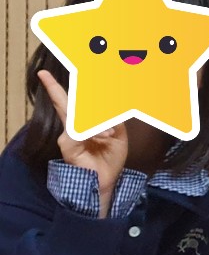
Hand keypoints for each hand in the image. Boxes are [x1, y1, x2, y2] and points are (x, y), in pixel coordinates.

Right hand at [37, 70, 128, 216]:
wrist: (108, 181)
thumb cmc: (111, 158)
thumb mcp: (118, 134)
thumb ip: (112, 118)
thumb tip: (108, 106)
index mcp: (83, 124)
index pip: (71, 103)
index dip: (62, 89)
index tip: (47, 75)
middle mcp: (71, 129)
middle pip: (63, 104)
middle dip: (53, 88)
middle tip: (43, 74)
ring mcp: (67, 137)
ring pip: (80, 118)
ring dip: (99, 123)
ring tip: (110, 134)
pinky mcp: (67, 146)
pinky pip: (81, 130)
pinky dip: (97, 131)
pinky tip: (105, 136)